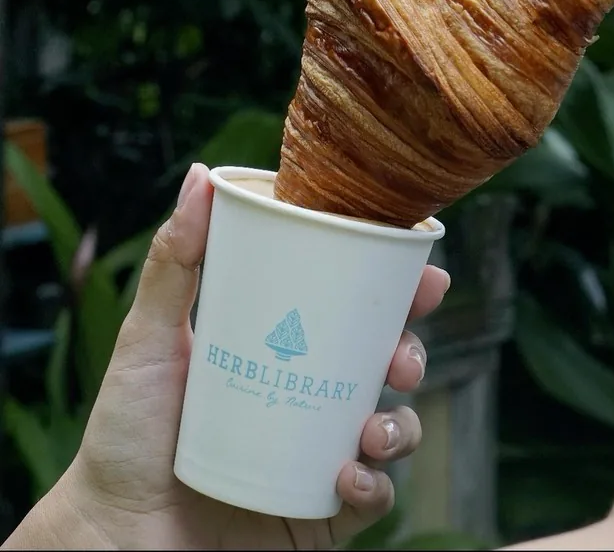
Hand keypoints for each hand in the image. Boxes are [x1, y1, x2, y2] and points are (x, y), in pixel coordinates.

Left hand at [8, 165, 447, 551]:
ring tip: (375, 427)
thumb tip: (201, 174)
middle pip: (385, 366)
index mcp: (283, 350)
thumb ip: (176, 260)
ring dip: (402, 423)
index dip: (398, 291)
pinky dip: (375, 488)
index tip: (427, 273)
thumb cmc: (124, 432)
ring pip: (391, 430)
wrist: (111, 534)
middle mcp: (307, 400)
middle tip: (402, 353)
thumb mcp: (150, 336)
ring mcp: (315, 458)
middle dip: (413, 352)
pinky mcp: (316, 515)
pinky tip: (353, 476)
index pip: (351, 312)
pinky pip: (370, 500)